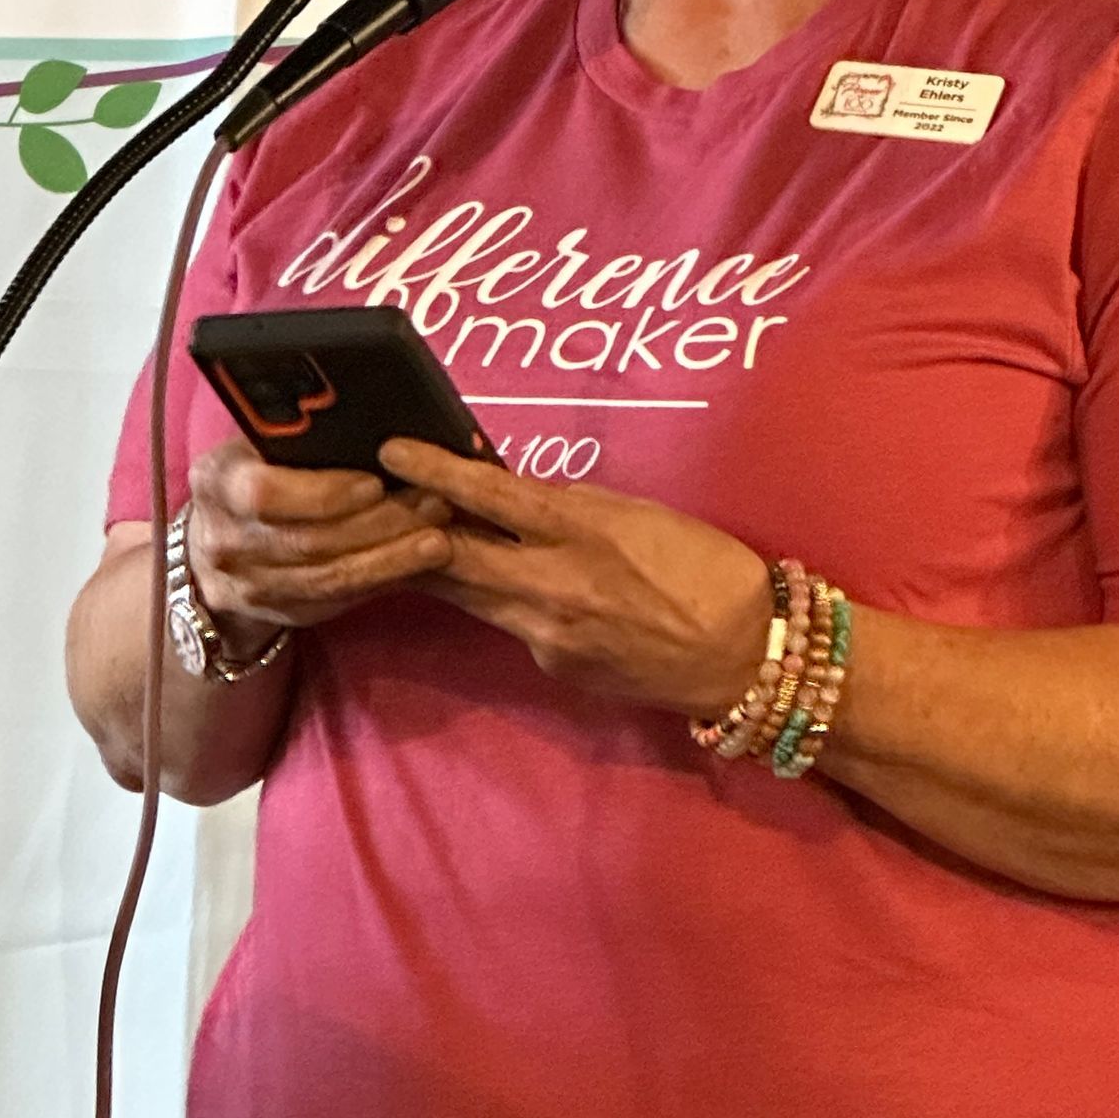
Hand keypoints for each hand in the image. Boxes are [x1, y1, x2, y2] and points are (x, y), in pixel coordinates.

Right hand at [186, 436, 452, 645]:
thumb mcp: (256, 444)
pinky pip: (335, 599)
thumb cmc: (251, 471)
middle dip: (379, 525)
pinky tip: (416, 564)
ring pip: (328, 579)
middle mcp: (223, 540)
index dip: (324, 492)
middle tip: (435, 504)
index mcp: (217, 481)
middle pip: (309, 541)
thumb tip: (376, 424)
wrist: (212, 540)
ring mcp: (246, 585)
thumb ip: (296, 436)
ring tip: (438, 537)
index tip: (375, 482)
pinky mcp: (277, 613)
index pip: (265, 493)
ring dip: (390, 558)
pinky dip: (379, 580)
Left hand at [377, 436, 771, 718]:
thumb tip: (522, 494)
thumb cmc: (706, 568)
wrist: (747, 656)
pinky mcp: (554, 667)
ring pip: (470, 595)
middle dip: (408, 528)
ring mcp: (548, 635)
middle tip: (371, 501)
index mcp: (584, 533)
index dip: (437, 471)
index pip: (493, 496)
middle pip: (455, 557)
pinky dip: (495, 598)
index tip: (393, 450)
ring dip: (438, 566)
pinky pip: (509, 623)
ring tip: (407, 536)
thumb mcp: (640, 514)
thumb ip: (575, 505)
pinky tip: (497, 583)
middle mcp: (554, 587)